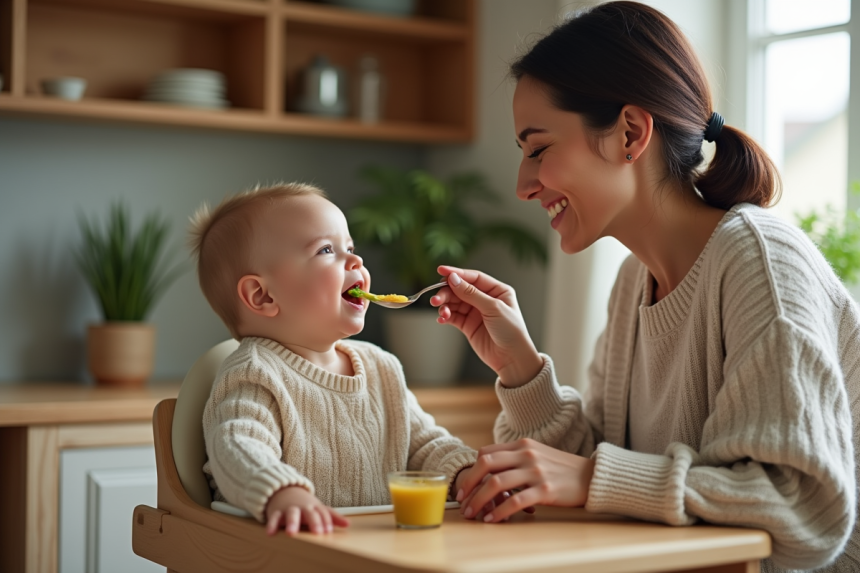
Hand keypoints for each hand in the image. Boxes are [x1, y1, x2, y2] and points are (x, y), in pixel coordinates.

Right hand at [264, 486, 348, 535]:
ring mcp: (289, 508)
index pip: (323, 513)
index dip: (326, 522)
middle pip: (310, 513)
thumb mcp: (319, 508)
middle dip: (314, 522)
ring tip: (292, 533)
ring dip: (292, 522)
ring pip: (291, 514)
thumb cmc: (304, 504)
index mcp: (314, 507)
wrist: (284, 491)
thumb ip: (332, 516)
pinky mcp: (276, 512)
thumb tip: (348, 524)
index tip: (328, 531)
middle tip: (317, 532)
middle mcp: (303, 507)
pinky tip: (271, 533)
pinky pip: (274, 518)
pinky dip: (272, 525)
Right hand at [431, 266, 542, 386]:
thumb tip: (453, 279)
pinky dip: (446, 316)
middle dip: (447, 292)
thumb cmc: (511, 331)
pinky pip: (453, 316)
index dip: (457, 274)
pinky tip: (442, 318)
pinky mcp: (468, 325)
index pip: (473, 277)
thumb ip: (471, 293)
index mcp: (497, 290)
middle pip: (460, 289)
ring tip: (440, 310)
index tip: (441, 271)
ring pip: (454, 302)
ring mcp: (476, 312)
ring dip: (445, 304)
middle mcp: (485, 299)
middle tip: (436, 298)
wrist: (512, 358)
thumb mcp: (493, 308)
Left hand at [457, 439, 594, 522]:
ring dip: (479, 500)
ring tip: (472, 513)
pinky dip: (500, 511)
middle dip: (468, 483)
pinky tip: (493, 519)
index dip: (471, 470)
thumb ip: (515, 458)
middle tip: (461, 500)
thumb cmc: (561, 469)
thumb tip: (489, 472)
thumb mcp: (537, 455)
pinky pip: (516, 501)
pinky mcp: (545, 490)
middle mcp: (526, 454)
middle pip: (486, 464)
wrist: (591, 476)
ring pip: (496, 483)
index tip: (464, 487)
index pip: (486, 453)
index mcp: (522, 444)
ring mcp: (536, 471)